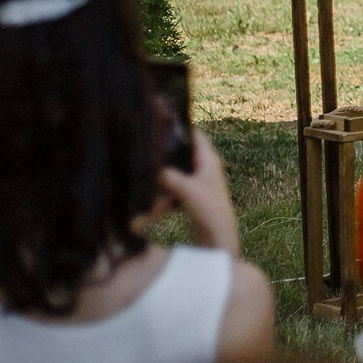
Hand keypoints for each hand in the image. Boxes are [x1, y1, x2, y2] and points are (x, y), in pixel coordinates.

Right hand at [156, 129, 242, 254]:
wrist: (218, 239)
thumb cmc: (209, 210)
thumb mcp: (187, 190)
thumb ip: (169, 176)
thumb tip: (150, 168)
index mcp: (208, 160)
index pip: (195, 135)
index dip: (180, 128)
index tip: (159, 123)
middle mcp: (204, 168)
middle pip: (181, 155)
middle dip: (163, 158)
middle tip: (143, 154)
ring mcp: (198, 183)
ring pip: (174, 175)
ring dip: (160, 183)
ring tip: (144, 187)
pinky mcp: (191, 198)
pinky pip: (172, 192)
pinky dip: (162, 198)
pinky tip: (150, 210)